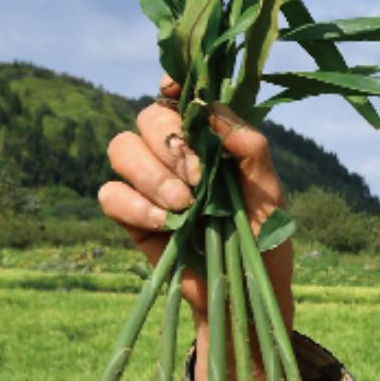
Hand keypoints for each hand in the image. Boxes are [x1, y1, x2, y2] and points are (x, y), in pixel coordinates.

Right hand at [97, 76, 294, 333]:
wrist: (245, 294)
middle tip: (200, 181)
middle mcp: (175, 155)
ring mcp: (148, 183)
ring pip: (121, 148)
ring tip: (184, 206)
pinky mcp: (129, 216)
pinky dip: (136, 205)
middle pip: (147, 118)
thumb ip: (250, 149)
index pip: (180, 97)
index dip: (173, 86)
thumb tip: (212, 110)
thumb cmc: (264, 242)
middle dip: (170, 144)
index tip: (174, 90)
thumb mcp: (270, 195)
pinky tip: (166, 225)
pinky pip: (110, 193)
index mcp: (209, 141)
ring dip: (152, 174)